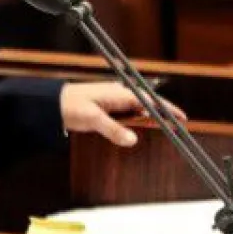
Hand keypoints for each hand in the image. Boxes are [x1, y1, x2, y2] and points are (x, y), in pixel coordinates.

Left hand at [59, 81, 185, 146]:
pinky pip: (126, 115)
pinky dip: (134, 122)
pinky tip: (137, 129)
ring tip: (163, 128)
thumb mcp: (93, 119)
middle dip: (161, 115)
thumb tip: (132, 140)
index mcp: (119, 93)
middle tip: (177, 127)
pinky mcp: (106, 108)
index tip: (181, 118)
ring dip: (147, 120)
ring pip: (136, 111)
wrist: (51, 103)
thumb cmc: (71, 105)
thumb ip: (113, 129)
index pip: (149, 101)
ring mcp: (112, 101)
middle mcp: (118, 94)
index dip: (166, 109)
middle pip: (146, 105)